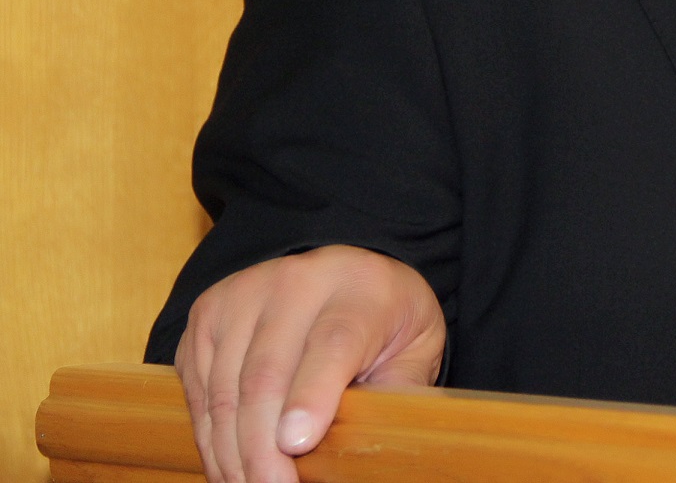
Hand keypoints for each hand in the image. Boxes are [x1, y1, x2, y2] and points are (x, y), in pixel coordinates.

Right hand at [173, 245, 444, 482]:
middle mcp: (295, 283)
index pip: (332, 343)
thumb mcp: (415, 349)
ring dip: (232, 453)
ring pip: (224, 390)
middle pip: (266, 376)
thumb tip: (378, 445)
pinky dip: (211, 439)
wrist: (345, 273)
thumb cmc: (385, 321)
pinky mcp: (207, 316)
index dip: (311, 396)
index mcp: (358, 289)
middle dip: (263, 449)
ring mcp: (243, 295)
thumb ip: (399, 393)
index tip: (297, 445)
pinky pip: (199, 391)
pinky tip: (231, 466)